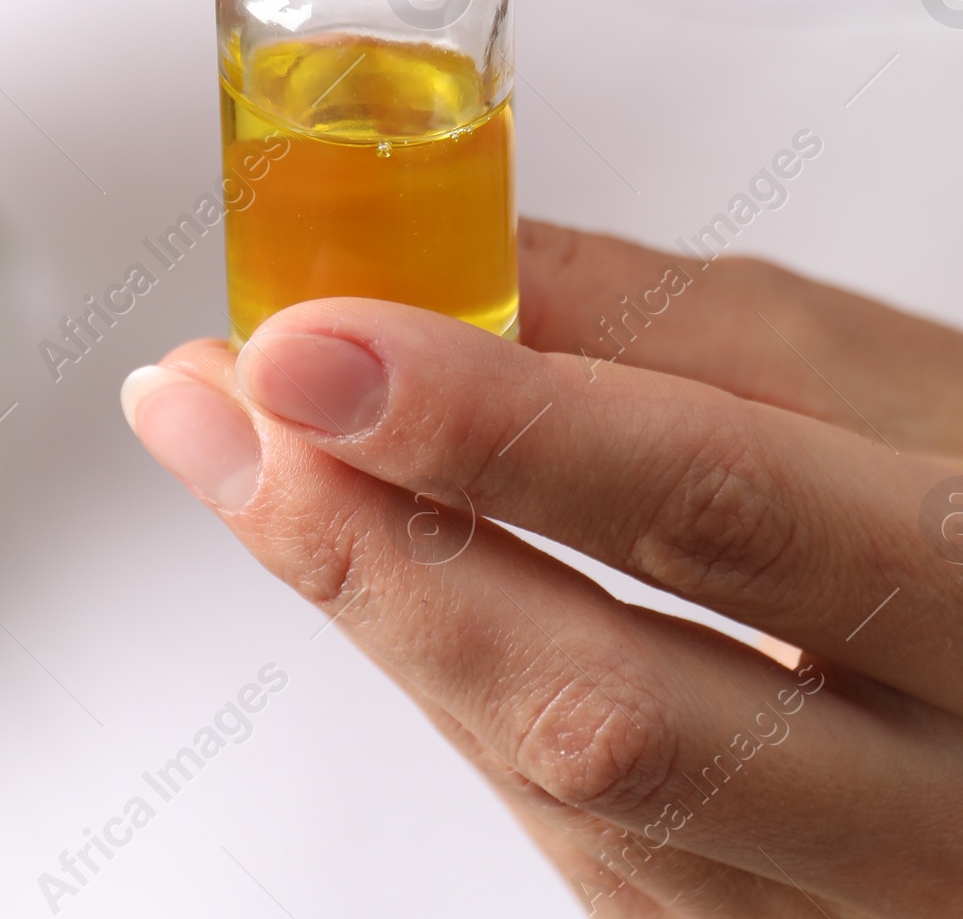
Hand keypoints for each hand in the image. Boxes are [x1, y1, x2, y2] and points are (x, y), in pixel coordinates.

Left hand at [123, 223, 962, 913]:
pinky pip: (572, 836)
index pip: (714, 509)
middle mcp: (934, 812)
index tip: (311, 346)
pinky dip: (452, 683)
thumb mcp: (890, 383)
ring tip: (251, 457)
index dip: (488, 428)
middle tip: (226, 408)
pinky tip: (375, 567)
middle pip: (608, 712)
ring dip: (378, 612)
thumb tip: (435, 264)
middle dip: (378, 548)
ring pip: (565, 792)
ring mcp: (843, 918)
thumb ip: (665, 324)